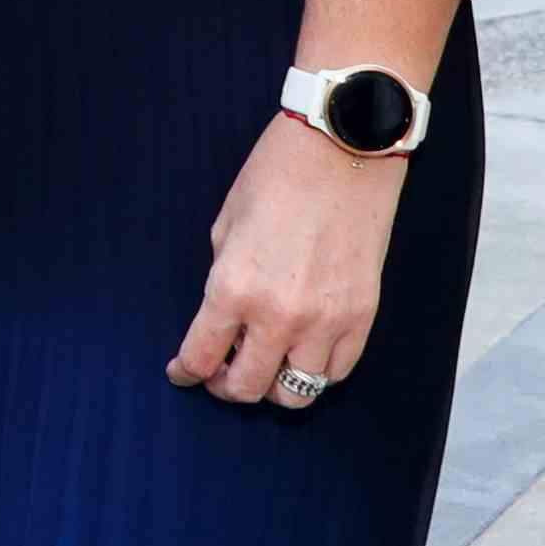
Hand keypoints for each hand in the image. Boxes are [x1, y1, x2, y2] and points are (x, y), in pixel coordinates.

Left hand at [170, 114, 402, 408]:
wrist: (342, 152)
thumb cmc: (275, 177)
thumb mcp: (226, 226)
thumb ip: (223, 278)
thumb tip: (224, 318)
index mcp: (233, 288)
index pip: (202, 356)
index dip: (186, 372)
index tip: (181, 372)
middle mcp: (279, 316)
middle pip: (248, 387)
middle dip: (225, 386)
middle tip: (219, 374)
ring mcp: (326, 322)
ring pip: (296, 393)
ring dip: (273, 385)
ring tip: (263, 365)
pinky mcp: (363, 318)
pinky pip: (336, 372)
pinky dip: (314, 372)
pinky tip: (301, 354)